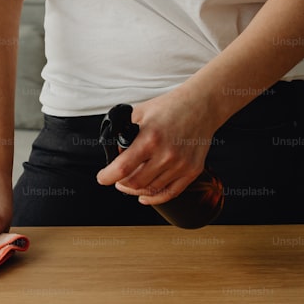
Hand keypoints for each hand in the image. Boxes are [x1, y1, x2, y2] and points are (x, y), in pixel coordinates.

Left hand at [96, 90, 219, 205]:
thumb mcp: (139, 113)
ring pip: (150, 189)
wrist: (201, 105)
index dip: (107, 176)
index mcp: (150, 138)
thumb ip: (124, 133)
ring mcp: (181, 164)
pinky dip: (154, 198)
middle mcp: (166, 154)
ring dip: (135, 189)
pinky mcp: (192, 170)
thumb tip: (115, 155)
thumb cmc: (170, 107)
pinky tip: (144, 196)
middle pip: (135, 183)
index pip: (122, 168)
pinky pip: (170, 193)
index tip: (102, 177)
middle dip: (120, 183)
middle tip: (116, 179)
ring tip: (130, 183)